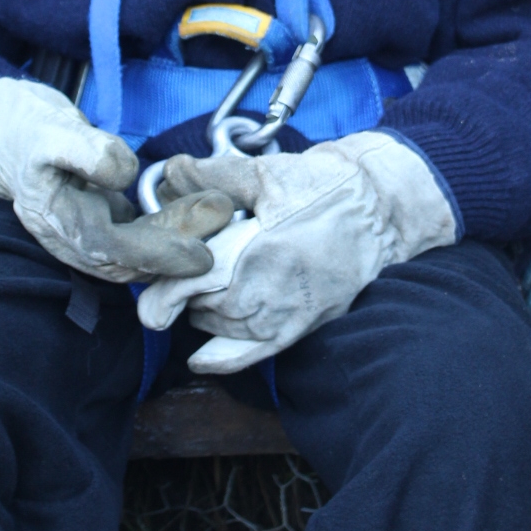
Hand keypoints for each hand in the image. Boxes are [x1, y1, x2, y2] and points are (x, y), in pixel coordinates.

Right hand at [0, 77, 233, 282]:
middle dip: (177, 247)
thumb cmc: (25, 126)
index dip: (154, 255)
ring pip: (135, 248)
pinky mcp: (98, 219)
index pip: (108, 249)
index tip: (196, 253)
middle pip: (128, 257)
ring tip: (217, 209)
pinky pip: (136, 234)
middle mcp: (68, 235)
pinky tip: (197, 211)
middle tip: (221, 220)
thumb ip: (86, 150)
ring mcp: (83, 229)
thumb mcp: (51, 129)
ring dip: (177, 236)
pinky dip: (167, 229)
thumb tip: (123, 173)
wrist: (1, 128)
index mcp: (53, 218)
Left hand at [136, 131, 457, 370]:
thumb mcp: (269, 172)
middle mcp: (278, 293)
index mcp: (267, 252)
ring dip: (201, 311)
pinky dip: (223, 359)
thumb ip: (215, 176)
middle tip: (169, 269)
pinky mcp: (303, 326)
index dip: (164, 284)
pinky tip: (200, 358)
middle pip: (203, 306)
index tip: (145, 275)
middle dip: (180, 289)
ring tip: (196, 286)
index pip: (197, 280)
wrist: (385, 209)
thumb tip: (171, 174)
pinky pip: (254, 354)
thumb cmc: (331, 185)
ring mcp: (291, 316)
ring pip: (221, 328)